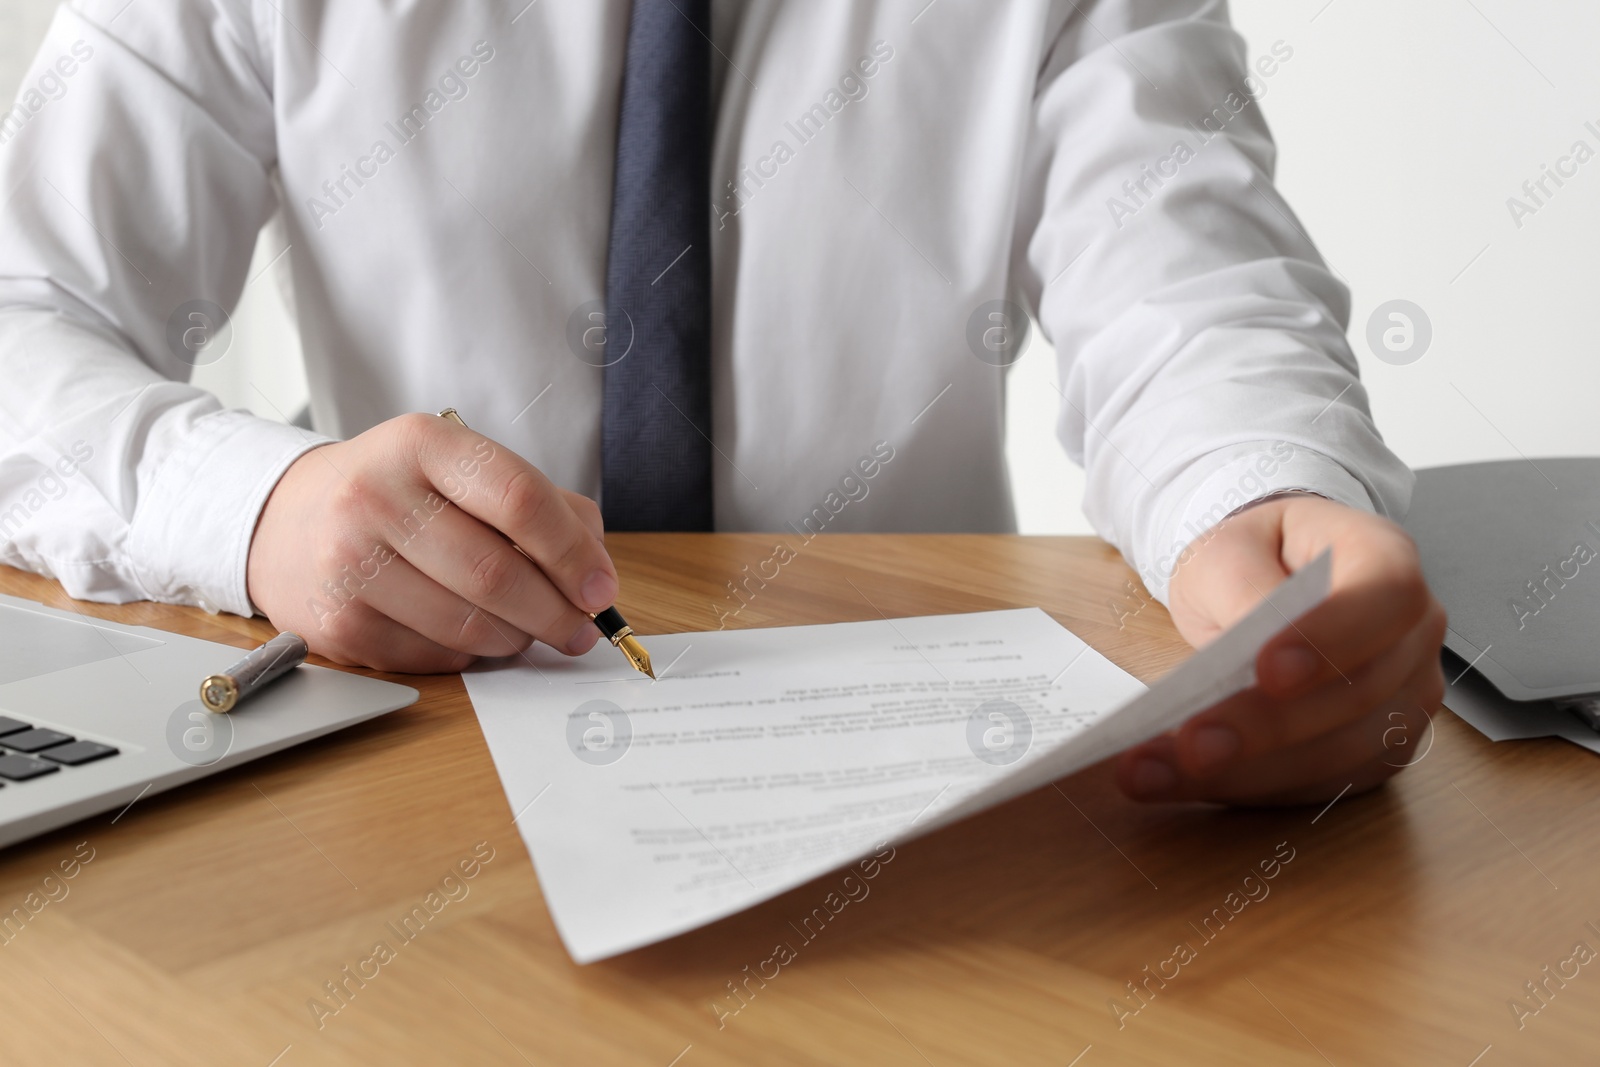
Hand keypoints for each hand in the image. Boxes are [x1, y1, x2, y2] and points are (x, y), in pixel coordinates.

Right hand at [246, 413, 617, 671]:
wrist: (288, 522)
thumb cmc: (399, 495)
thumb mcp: (461, 469)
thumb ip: (542, 506)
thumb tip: (596, 572)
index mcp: (422, 444)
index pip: (519, 499)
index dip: (572, 553)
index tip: (601, 589)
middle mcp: (376, 496)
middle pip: (497, 573)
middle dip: (556, 612)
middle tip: (581, 628)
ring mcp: (350, 562)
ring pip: (470, 625)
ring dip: (518, 638)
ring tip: (529, 629)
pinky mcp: (339, 623)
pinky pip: (436, 655)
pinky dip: (472, 653)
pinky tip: (472, 633)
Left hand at [1115, 494, 1446, 805]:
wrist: (1249, 585)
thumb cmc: (1247, 559)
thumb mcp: (1227, 552)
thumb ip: (1244, 588)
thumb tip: (1252, 638)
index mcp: (1385, 560)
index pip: (1385, 597)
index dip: (1331, 638)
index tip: (1266, 670)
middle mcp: (1412, 633)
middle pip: (1360, 691)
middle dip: (1267, 726)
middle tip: (1192, 743)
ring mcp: (1404, 697)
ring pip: (1342, 753)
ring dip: (1247, 772)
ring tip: (1159, 770)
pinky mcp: (1376, 749)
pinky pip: (1324, 783)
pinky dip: (1250, 788)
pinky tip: (1185, 782)